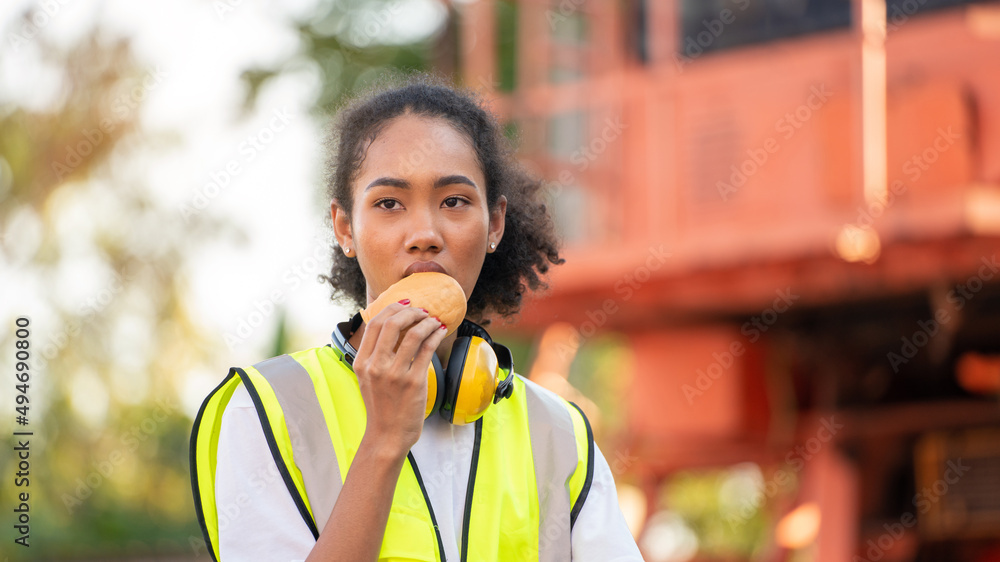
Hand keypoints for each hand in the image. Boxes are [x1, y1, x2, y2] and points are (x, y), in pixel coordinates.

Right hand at [351, 301, 448, 456]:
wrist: (387, 436)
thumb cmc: (381, 407)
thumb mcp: (367, 379)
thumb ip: (373, 356)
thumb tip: (390, 329)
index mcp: (361, 363)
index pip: (373, 325)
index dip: (390, 309)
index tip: (404, 304)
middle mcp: (376, 366)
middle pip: (392, 324)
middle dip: (410, 311)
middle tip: (422, 311)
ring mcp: (394, 374)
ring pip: (413, 334)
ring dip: (427, 322)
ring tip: (434, 321)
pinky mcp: (414, 382)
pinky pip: (427, 350)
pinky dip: (436, 336)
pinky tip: (440, 332)